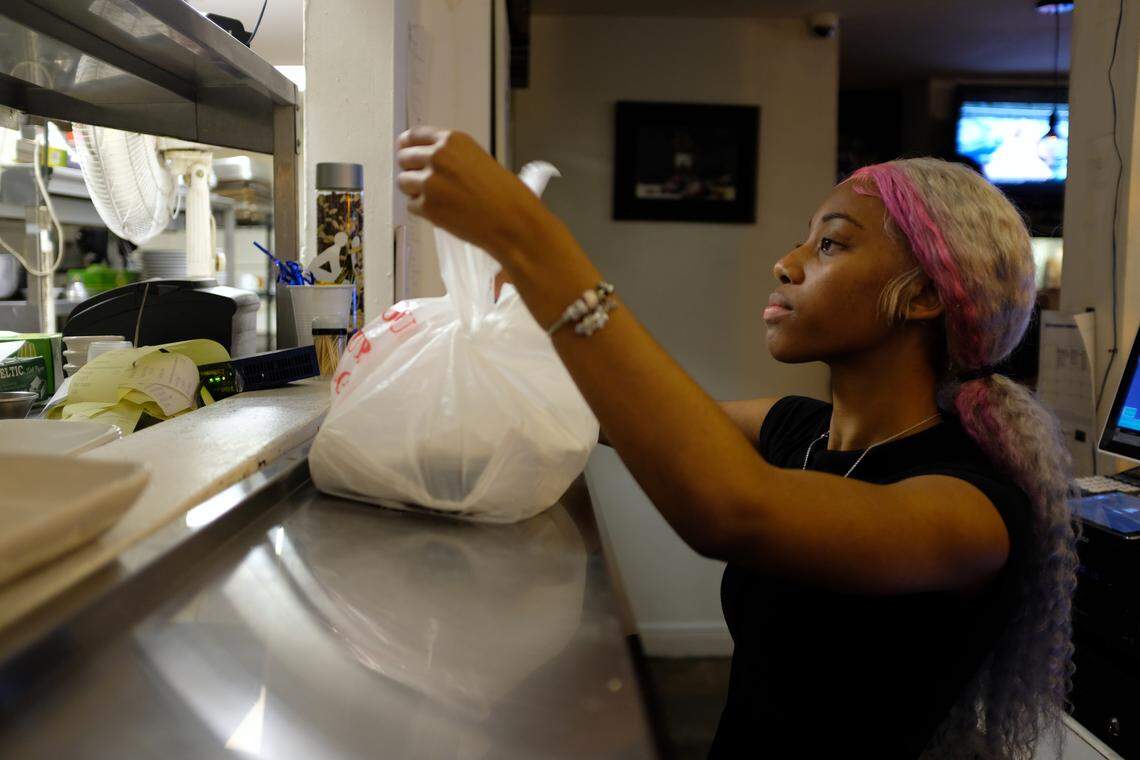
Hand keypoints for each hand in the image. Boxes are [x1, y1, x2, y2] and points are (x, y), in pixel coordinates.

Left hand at [396, 126, 549, 261]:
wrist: (512, 221)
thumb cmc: (504, 194)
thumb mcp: (478, 160)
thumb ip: (451, 156)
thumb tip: (424, 160)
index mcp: (452, 141)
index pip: (414, 135)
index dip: (407, 145)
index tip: (405, 150)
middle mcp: (437, 157)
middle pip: (404, 158)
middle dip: (411, 169)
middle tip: (424, 181)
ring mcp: (429, 182)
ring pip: (403, 182)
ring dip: (414, 190)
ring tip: (436, 199)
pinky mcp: (426, 207)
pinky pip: (411, 205)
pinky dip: (422, 210)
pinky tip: (443, 212)